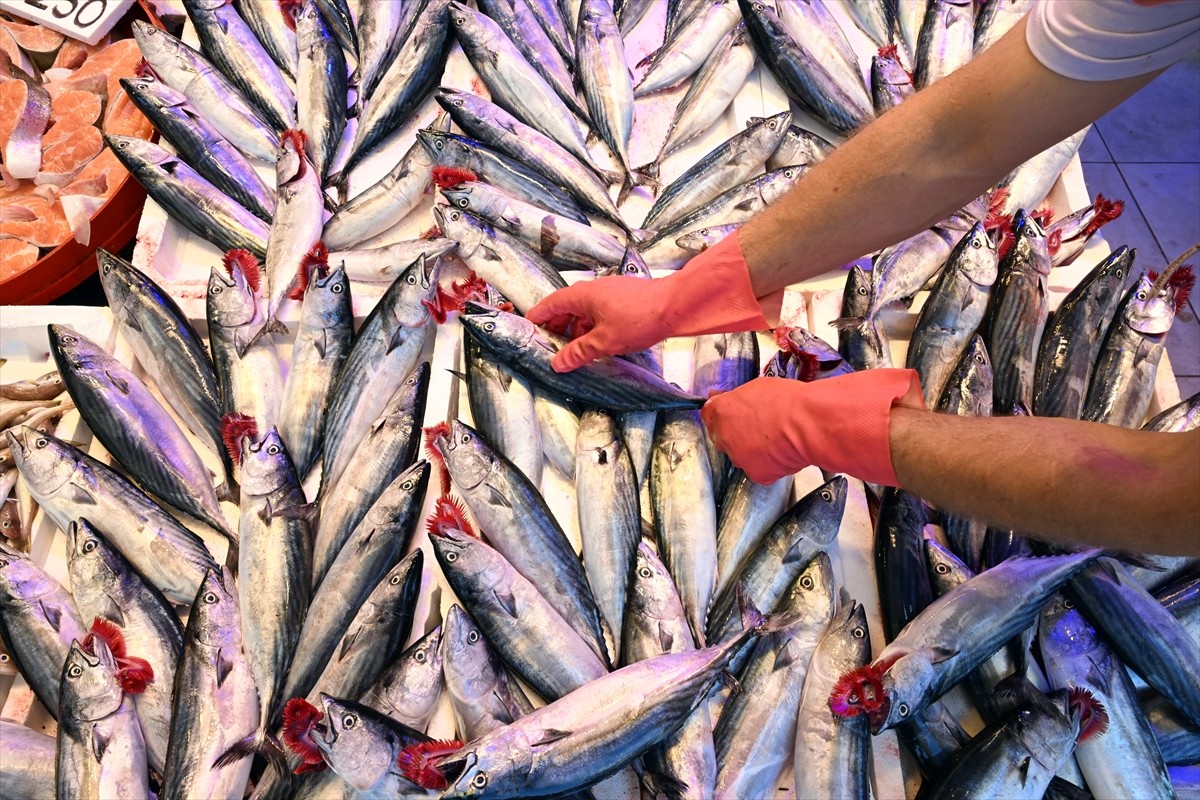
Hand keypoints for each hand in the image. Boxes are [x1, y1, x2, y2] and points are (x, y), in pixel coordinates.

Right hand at [526, 275, 675, 371]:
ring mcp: (608, 292)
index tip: (528, 328)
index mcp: (581, 295)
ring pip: (583, 311)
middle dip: (556, 327)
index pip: (550, 305)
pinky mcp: (622, 298)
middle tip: (550, 346)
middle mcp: (592, 290)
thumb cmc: (638, 319)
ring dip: (576, 329)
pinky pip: (598, 312)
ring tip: (573, 349)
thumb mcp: (604, 342)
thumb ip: (578, 352)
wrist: (674, 306)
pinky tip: (597, 342)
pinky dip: (591, 326)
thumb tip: (558, 363)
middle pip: (565, 308)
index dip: (538, 317)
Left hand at [701, 371, 923, 485]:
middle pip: (722, 437)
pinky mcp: (757, 474)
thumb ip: (736, 397)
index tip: (732, 411)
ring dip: (752, 449)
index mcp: (721, 412)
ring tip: (776, 440)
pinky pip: (759, 470)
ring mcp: (739, 458)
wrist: (808, 423)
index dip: (722, 413)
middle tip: (759, 427)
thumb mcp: (757, 387)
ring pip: (741, 455)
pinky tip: (783, 453)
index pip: (708, 415)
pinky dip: (770, 464)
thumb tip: (722, 397)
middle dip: (736, 432)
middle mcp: (724, 437)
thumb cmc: (788, 400)